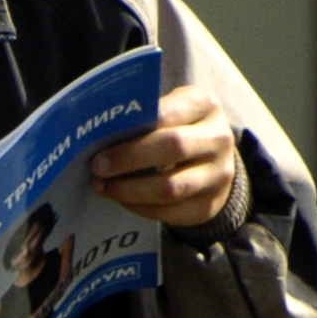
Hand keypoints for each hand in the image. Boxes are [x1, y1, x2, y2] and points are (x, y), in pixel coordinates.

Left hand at [90, 85, 238, 228]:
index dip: (134, 129)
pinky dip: (139, 207)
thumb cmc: (179, 128)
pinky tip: (121, 199)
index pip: (168, 114)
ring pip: (170, 188)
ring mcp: (218, 174)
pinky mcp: (209, 205)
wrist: (214, 160)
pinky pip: (169, 212)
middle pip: (173, 148)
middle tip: (98, 168)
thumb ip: (144, 116)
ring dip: (129, 190)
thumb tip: (98, 134)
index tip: (101, 145)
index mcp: (205, 105)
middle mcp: (219, 138)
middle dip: (128, 160)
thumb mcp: (171, 109)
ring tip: (103, 187)